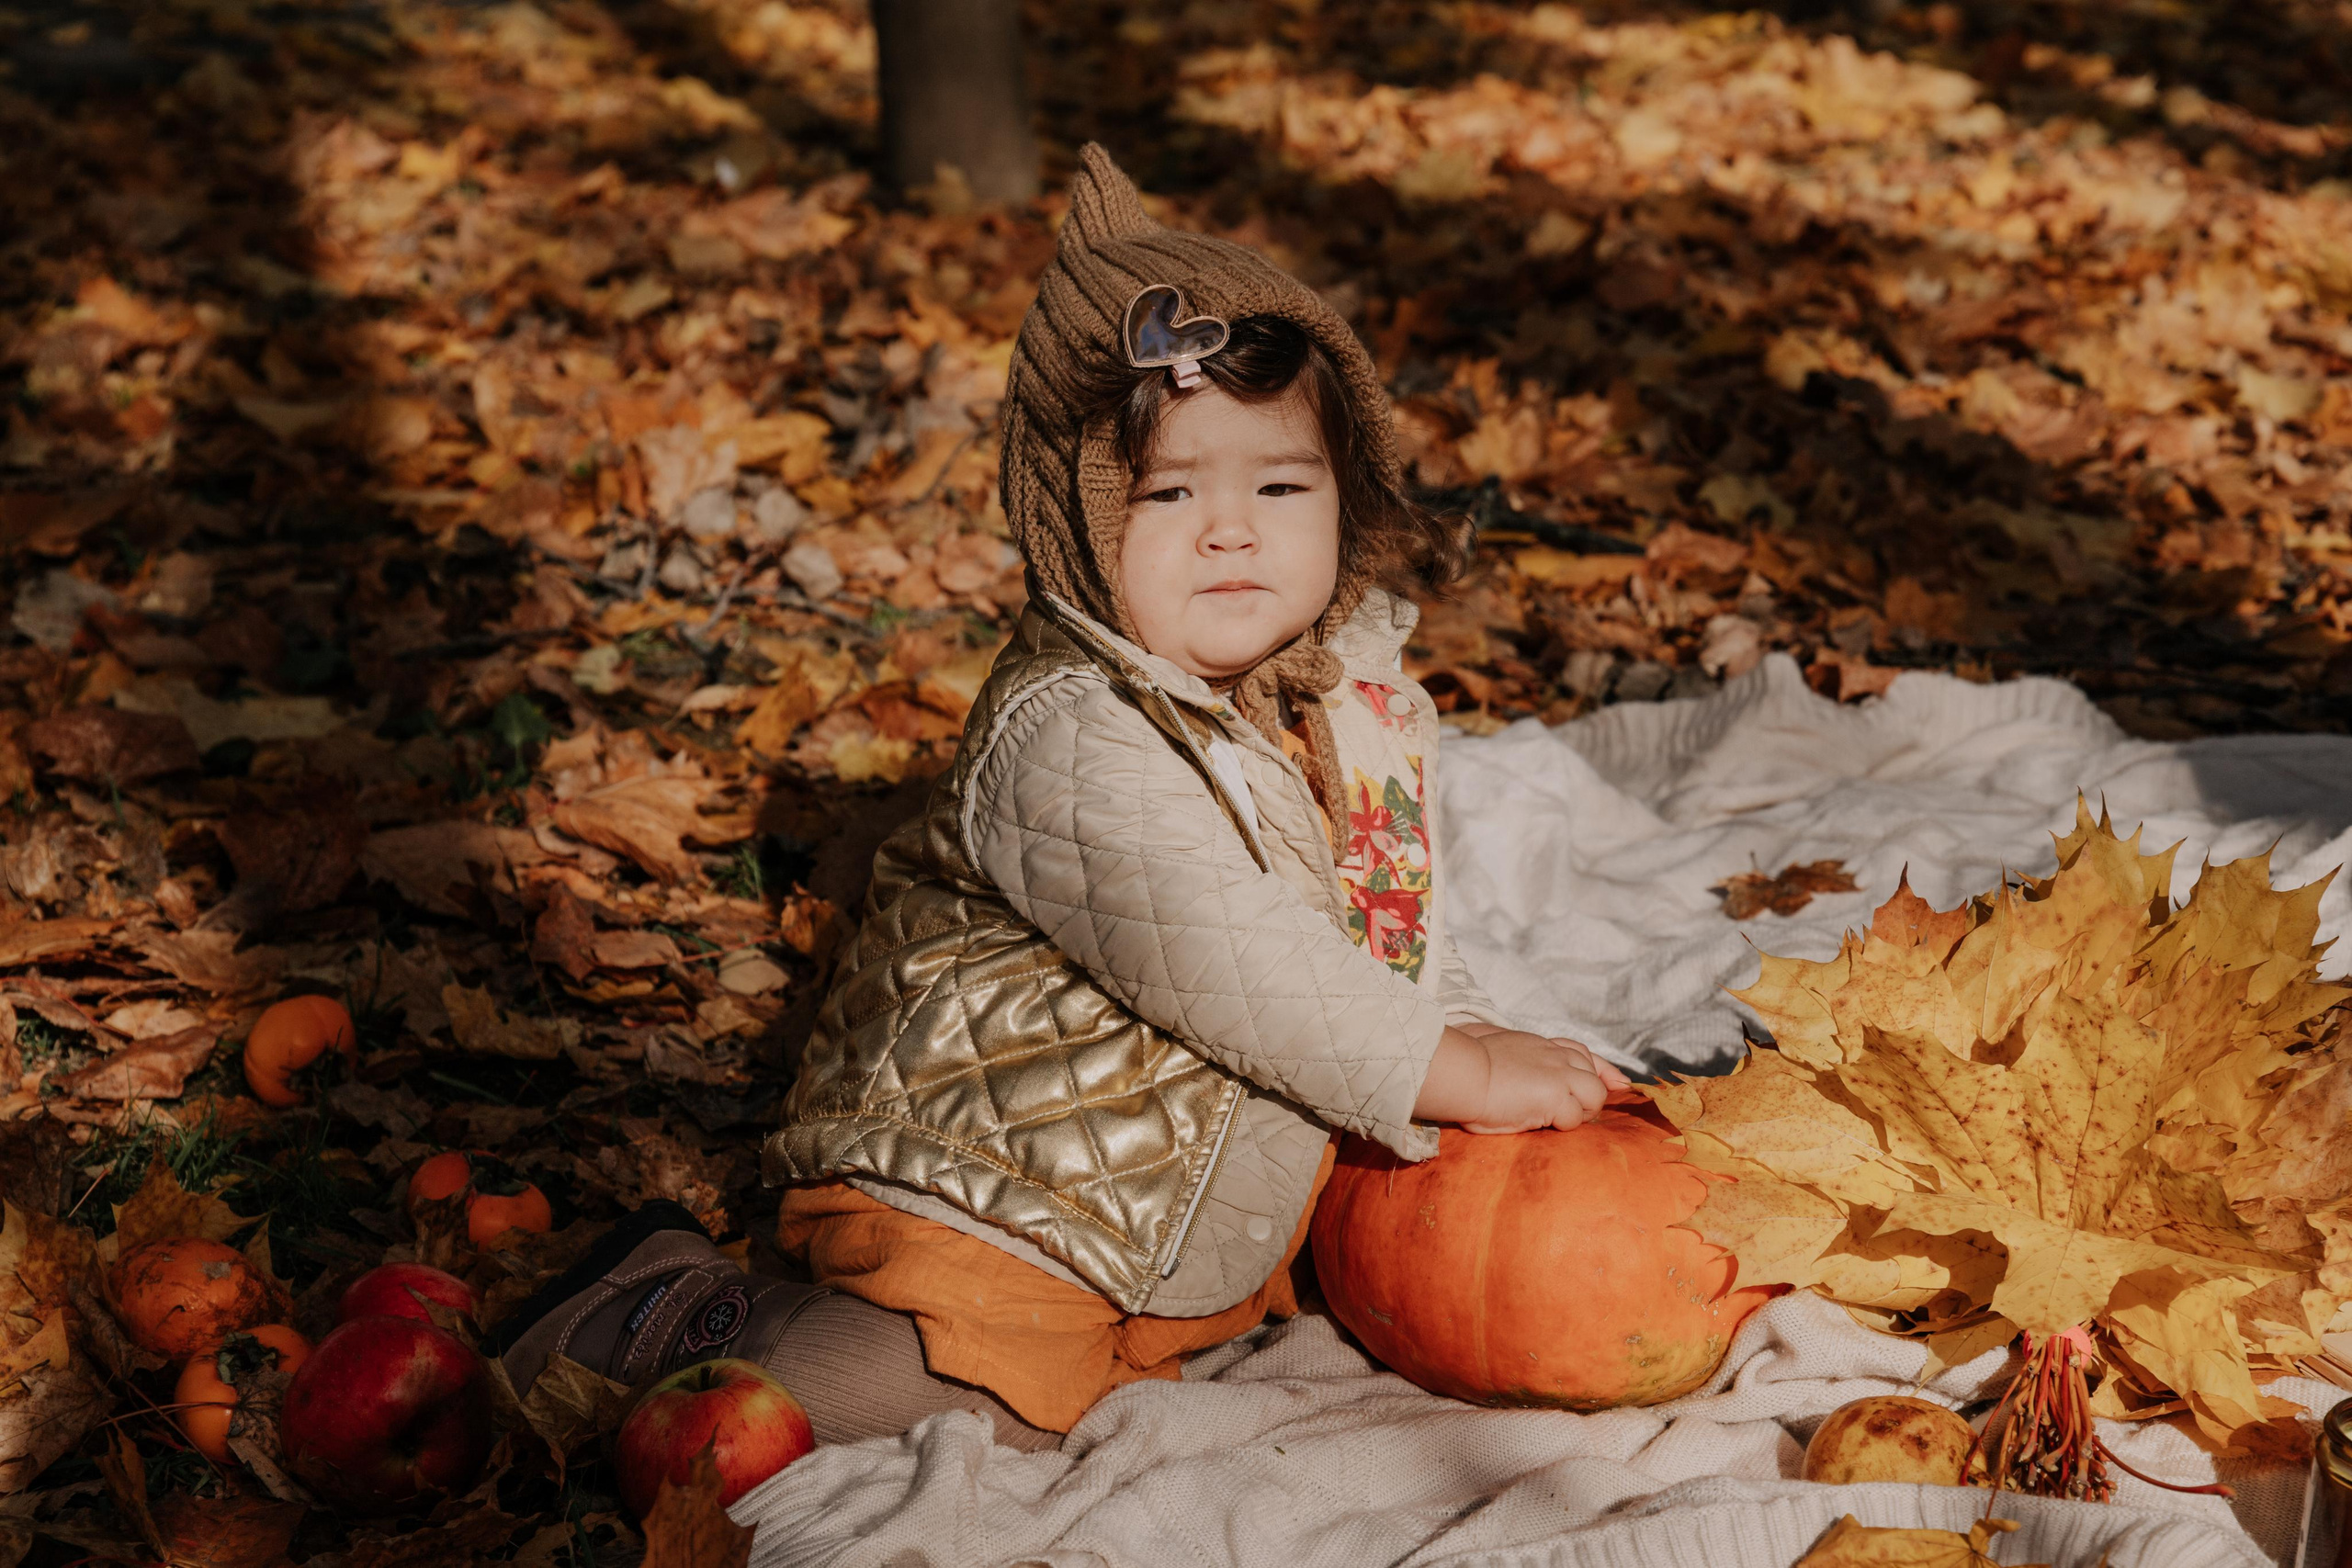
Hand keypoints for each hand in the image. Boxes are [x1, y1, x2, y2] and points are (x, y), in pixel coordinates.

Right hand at [1413, 1026, 1632, 1133]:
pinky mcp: (1556, 1096)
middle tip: (1562, 1113)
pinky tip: (1540, 1123)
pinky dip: (1562, 1125)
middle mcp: (1556, 1056)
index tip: (1617, 1082)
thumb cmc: (1467, 1066)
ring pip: (1595, 1096)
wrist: (1462, 1073)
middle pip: (1596, 1077)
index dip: (1603, 1071)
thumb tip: (1517, 1074)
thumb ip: (1518, 1059)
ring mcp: (1559, 1074)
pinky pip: (1575, 1118)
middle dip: (1587, 1099)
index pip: (1584, 1054)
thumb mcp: (1496, 1050)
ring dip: (1580, 1112)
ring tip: (1553, 1120)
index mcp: (1542, 1046)